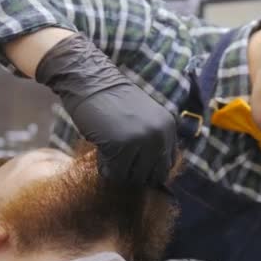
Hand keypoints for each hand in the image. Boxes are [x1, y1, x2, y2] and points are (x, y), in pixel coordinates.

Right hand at [36, 33, 176, 184]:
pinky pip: (116, 173)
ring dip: (120, 171)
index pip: (167, 165)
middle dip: (135, 174)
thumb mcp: (146, 117)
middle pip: (153, 176)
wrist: (91, 82)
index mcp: (168, 127)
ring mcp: (142, 140)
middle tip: (120, 161)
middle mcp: (160, 134)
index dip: (149, 170)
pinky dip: (106, 167)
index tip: (134, 164)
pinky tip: (101, 151)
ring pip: (134, 177)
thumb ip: (154, 140)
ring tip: (110, 153)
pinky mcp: (121, 146)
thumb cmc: (113, 101)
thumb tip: (154, 176)